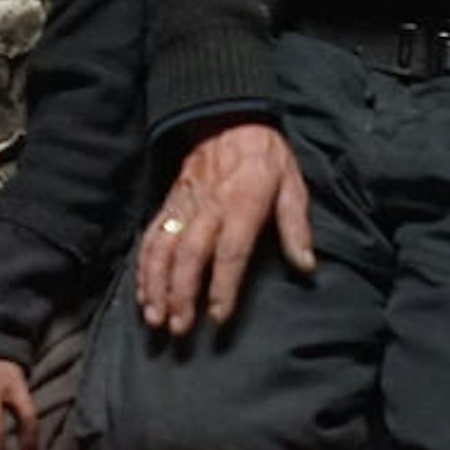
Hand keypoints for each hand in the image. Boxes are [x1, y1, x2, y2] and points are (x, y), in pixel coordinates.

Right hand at [135, 119, 313, 337]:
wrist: (228, 120)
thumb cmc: (266, 159)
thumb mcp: (292, 186)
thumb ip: (296, 228)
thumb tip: (306, 267)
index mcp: (242, 206)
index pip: (230, 253)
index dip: (223, 287)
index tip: (217, 317)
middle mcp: (208, 209)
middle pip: (189, 257)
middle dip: (181, 294)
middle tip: (178, 329)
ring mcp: (184, 207)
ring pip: (163, 249)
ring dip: (156, 285)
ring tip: (155, 317)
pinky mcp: (169, 205)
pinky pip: (152, 237)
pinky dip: (143, 267)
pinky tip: (143, 292)